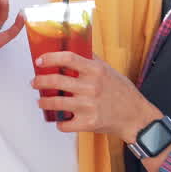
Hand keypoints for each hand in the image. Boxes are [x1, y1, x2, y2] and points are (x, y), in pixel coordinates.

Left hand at [30, 51, 159, 139]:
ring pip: (56, 103)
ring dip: (44, 102)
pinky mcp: (88, 123)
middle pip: (56, 80)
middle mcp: (91, 87)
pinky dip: (59, 123)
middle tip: (35, 83)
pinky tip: (59, 120)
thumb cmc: (123, 92)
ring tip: (41, 102)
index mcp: (96, 71)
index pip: (68, 58)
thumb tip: (77, 47)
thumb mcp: (109, 70)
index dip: (50, 58)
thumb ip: (92, 60)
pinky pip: (64, 124)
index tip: (39, 61)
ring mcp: (89, 106)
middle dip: (40, 82)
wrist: (135, 116)